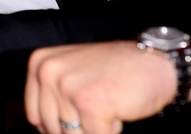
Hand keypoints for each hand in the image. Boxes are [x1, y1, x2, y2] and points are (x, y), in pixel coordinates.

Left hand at [24, 41, 175, 133]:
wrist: (156, 64)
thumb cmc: (115, 72)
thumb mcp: (71, 73)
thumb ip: (51, 98)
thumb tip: (42, 130)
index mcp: (39, 63)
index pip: (35, 116)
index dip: (57, 127)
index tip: (79, 117)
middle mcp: (48, 71)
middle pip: (53, 129)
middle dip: (79, 128)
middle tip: (98, 107)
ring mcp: (67, 86)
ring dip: (95, 129)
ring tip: (107, 104)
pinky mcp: (89, 103)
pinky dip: (111, 131)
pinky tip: (117, 109)